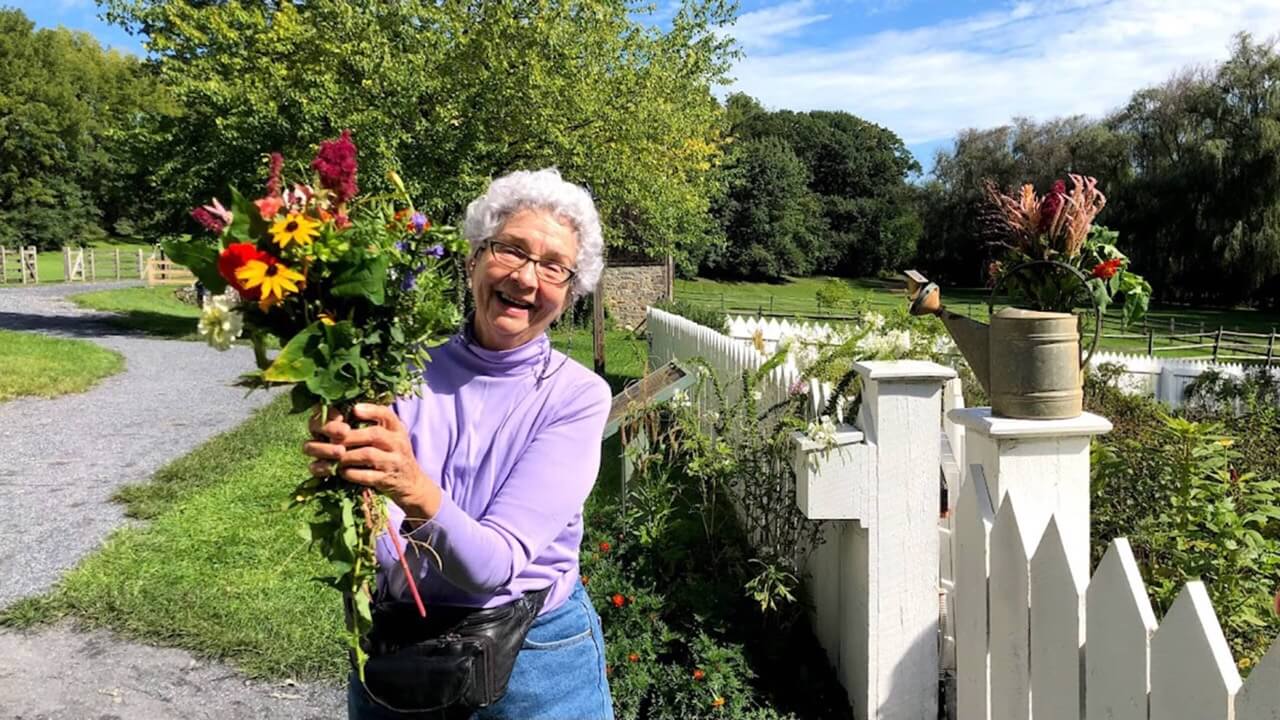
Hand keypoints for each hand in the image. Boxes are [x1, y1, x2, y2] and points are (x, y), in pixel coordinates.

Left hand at [301, 403, 439, 515]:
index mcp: (397, 429)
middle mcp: (399, 443)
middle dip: (350, 436)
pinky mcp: (387, 480)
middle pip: (374, 434)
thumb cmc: (392, 454)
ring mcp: (394, 462)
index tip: (354, 410)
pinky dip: (351, 473)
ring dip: (347, 455)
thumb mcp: (391, 435)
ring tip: (335, 456)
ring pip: (368, 455)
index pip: (386, 414)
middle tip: (332, 439)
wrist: (411, 482)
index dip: (370, 410)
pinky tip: (342, 471)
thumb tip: (345, 413)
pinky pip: (366, 476)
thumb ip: (374, 423)